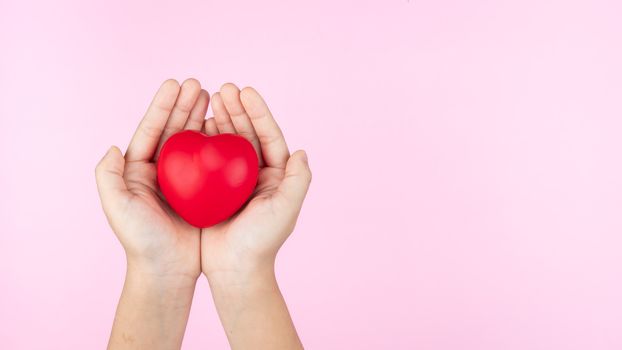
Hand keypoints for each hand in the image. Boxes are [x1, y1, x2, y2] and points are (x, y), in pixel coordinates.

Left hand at [95, 79, 210, 348]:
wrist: (167, 271)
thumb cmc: (141, 242)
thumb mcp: (118, 208)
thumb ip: (108, 176)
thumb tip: (113, 145)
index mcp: (138, 170)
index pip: (150, 131)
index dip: (162, 107)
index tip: (175, 84)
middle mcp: (160, 171)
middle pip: (173, 131)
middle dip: (185, 106)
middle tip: (199, 84)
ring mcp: (184, 181)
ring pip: (194, 142)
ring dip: (202, 118)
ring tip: (215, 97)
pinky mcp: (203, 192)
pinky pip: (212, 162)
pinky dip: (218, 142)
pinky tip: (227, 127)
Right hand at [199, 83, 311, 279]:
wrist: (234, 270)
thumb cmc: (262, 242)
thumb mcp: (285, 210)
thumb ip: (298, 180)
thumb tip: (302, 151)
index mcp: (276, 175)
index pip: (270, 137)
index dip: (259, 113)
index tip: (245, 92)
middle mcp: (257, 174)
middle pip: (247, 134)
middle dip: (237, 110)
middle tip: (223, 89)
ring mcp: (233, 181)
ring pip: (226, 142)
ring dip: (219, 120)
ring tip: (209, 98)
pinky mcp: (213, 189)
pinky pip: (207, 159)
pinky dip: (202, 140)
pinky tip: (193, 125)